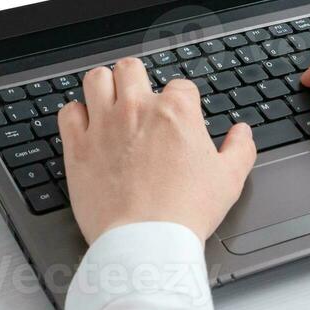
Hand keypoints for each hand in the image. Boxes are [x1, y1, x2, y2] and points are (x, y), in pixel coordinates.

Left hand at [59, 58, 256, 244]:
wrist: (146, 241)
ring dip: (104, 87)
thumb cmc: (186, 212)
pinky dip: (76, 115)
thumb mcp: (229, 179)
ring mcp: (104, 125)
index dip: (182, 102)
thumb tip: (241, 132)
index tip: (179, 120)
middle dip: (136, 80)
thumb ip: (240, 148)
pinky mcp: (78, 147)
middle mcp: (137, 108)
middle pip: (131, 67)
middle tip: (139, 100)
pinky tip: (86, 126)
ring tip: (109, 103)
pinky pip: (68, 112)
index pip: (180, 86)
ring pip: (96, 79)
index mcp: (175, 111)